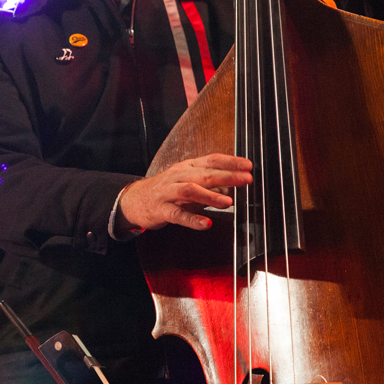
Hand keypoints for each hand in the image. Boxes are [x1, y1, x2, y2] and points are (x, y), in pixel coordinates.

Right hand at [118, 154, 252, 231]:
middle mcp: (179, 176)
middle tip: (246, 180)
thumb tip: (232, 186)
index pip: (211, 160)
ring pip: (190, 190)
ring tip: (228, 202)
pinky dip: (193, 219)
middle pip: (204, 174)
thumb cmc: (166, 190)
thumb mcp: (189, 183)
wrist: (135, 200)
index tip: (248, 165)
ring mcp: (169, 192)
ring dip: (210, 195)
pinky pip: (178, 214)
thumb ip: (211, 185)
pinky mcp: (162, 210)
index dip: (230, 162)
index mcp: (187, 167)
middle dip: (227, 176)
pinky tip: (206, 223)